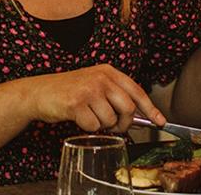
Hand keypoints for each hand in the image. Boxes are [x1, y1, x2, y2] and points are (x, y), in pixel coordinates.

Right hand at [26, 64, 163, 132]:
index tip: (160, 121)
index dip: (151, 108)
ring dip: (103, 126)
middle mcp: (101, 78)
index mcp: (109, 72)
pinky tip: (79, 119)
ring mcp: (89, 90)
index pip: (137, 91)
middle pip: (128, 108)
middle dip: (124, 123)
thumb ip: (115, 95)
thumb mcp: (95, 84)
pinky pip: (94, 126)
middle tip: (115, 126)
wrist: (39, 92)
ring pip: (111, 120)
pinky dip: (89, 128)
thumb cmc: (69, 91)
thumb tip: (139, 116)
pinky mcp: (76, 104)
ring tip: (91, 117)